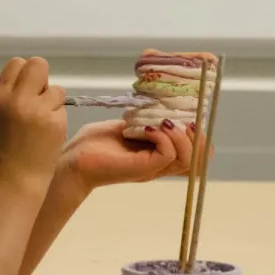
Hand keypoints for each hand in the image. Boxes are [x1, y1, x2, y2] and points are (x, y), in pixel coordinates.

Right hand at [0, 57, 66, 189]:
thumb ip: (10, 98)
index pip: (17, 64)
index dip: (25, 75)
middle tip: (40, 100)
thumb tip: (27, 83)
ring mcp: (38, 109)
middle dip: (42, 79)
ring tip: (43, 123)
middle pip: (38, 64)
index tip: (27, 90)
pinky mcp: (56, 122)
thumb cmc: (3, 154)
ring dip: (52, 102)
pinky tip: (49, 134)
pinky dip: (58, 118)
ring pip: (56, 88)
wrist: (15, 182)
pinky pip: (62, 108)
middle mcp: (17, 99)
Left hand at [59, 119, 213, 192]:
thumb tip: (164, 106)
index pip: (198, 155)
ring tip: (164, 123)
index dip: (201, 137)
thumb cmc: (96, 144)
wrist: (74, 160)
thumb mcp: (129, 126)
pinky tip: (148, 128)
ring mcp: (153, 168)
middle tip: (182, 121)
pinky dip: (164, 137)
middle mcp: (161, 164)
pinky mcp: (143, 168)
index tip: (188, 116)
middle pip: (200, 161)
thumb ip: (148, 120)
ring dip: (181, 136)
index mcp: (160, 155)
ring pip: (189, 159)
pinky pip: (168, 155)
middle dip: (198, 137)